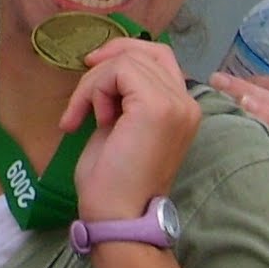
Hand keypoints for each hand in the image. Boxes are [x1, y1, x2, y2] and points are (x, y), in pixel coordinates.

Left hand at [60, 38, 201, 221]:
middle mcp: (186, 102)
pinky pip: (120, 70)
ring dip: (94, 84)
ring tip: (86, 118)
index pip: (159, 57)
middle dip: (105, 65)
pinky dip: (95, 89)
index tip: (91, 76)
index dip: (122, 54)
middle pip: (145, 51)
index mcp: (181, 108)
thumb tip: (105, 67)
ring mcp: (176, 104)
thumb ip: (123, 97)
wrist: (117, 215)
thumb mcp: (118, 127)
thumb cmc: (112, 182)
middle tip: (81, 95)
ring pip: (127, 61)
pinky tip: (91, 119)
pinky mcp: (157, 106)